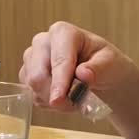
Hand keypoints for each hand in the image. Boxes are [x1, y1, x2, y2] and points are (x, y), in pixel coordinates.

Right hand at [18, 21, 136, 108]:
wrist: (100, 75)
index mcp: (63, 32)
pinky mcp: (27, 75)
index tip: (59, 99)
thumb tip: (83, 74)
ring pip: (33, 87)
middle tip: (74, 105)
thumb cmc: (106, 64)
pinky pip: (32, 95)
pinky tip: (64, 99)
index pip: (58, 59)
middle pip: (37, 74)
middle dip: (55, 94)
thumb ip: (98, 68)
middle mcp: (42, 42)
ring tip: (75, 100)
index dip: (59, 81)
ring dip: (54, 101)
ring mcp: (32, 59)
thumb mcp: (110, 64)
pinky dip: (49, 103)